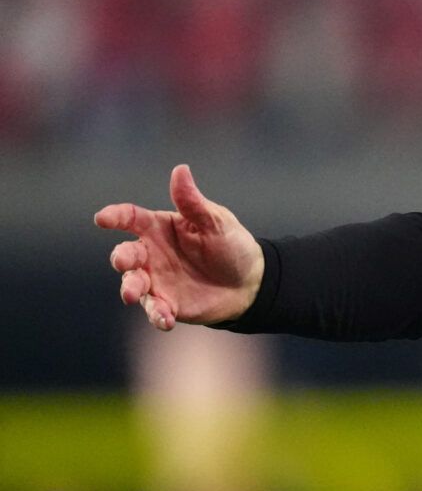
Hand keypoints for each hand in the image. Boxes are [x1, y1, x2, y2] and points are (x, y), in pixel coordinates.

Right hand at [94, 164, 264, 330]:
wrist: (250, 282)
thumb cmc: (230, 245)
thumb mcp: (216, 221)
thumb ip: (193, 202)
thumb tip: (180, 170)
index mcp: (159, 227)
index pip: (131, 218)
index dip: (115, 217)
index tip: (103, 219)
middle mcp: (152, 253)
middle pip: (126, 254)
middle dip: (121, 258)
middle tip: (124, 262)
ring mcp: (157, 279)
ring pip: (133, 284)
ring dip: (130, 288)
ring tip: (133, 294)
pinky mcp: (167, 303)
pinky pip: (155, 310)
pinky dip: (156, 315)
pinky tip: (166, 320)